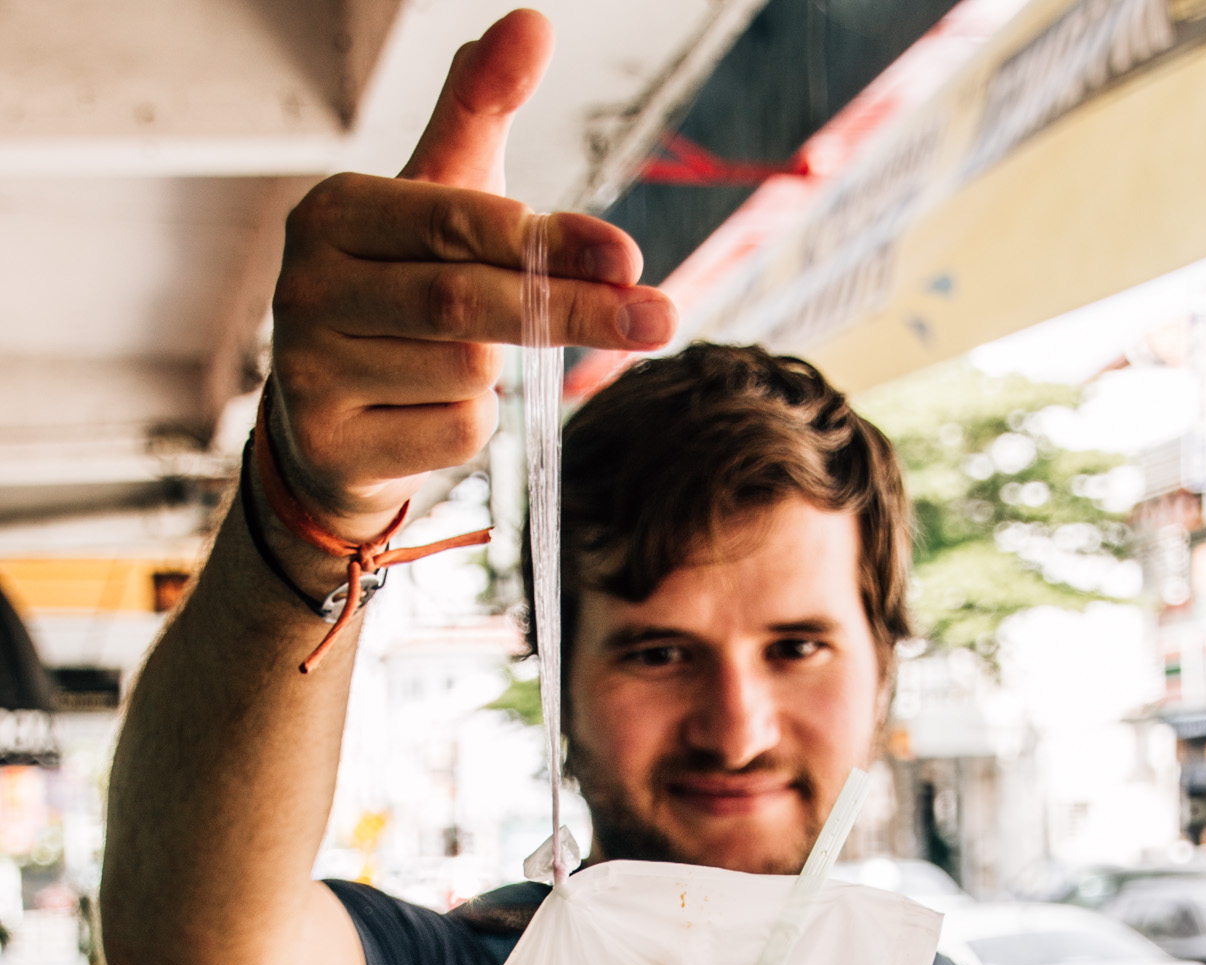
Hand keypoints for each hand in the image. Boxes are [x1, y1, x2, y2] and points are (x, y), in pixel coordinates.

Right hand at [269, 8, 675, 536]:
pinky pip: (454, 435)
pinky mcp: (333, 444)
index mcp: (333, 213)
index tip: (628, 257)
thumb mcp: (437, 204)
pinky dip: (469, 426)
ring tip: (452, 366)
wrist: (330, 425)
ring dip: (497, 377)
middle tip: (660, 318)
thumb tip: (531, 23)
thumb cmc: (399, 296)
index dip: (549, 241)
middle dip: (573, 310)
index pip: (456, 220)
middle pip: (467, 301)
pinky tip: (426, 413)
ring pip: (466, 375)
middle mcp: (307, 287)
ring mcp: (310, 371)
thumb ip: (479, 117)